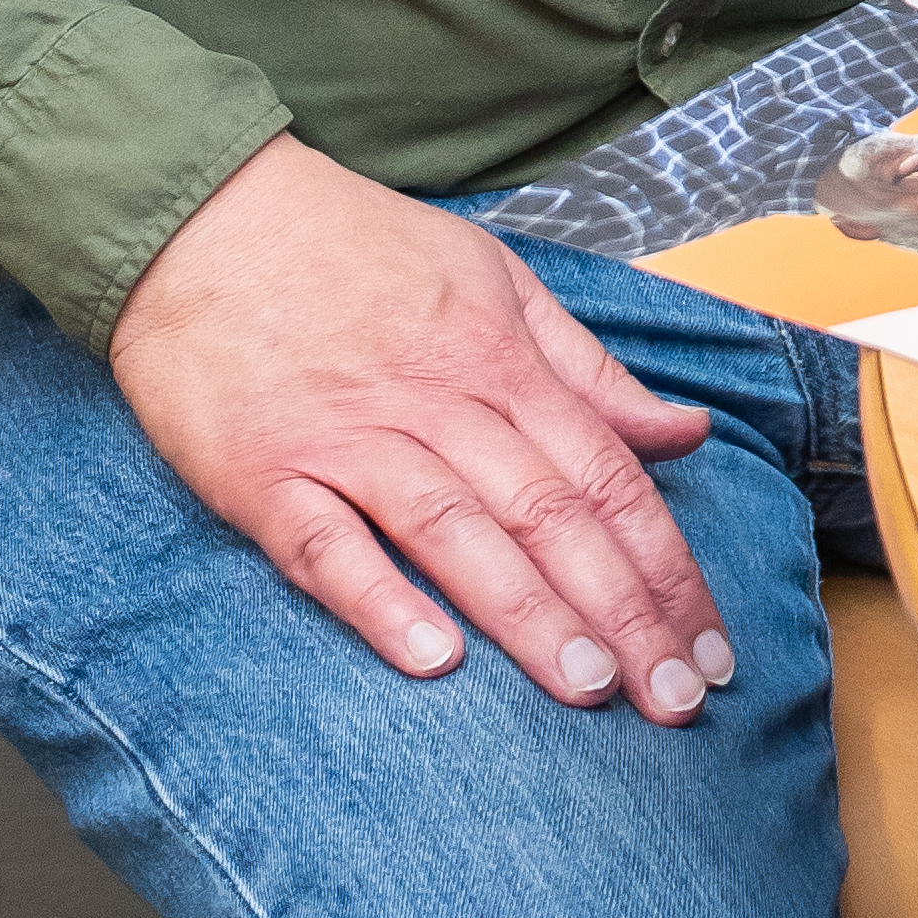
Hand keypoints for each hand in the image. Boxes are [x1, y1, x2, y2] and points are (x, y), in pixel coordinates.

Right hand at [107, 135, 732, 721]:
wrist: (204, 216)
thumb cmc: (360, 250)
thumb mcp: (497, 281)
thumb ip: (589, 371)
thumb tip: (686, 433)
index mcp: (501, 360)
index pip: (609, 477)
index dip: (668, 568)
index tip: (713, 653)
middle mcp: (437, 402)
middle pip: (550, 514)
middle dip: (625, 612)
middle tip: (679, 701)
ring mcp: (348, 441)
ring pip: (456, 533)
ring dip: (528, 614)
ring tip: (589, 689)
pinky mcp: (262, 473)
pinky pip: (326, 545)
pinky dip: (379, 600)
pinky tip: (432, 659)